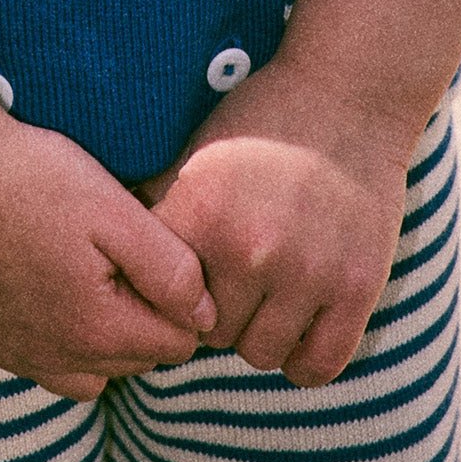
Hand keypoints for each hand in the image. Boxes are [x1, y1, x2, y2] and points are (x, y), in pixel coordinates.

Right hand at [0, 113, 216, 399]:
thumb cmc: (36, 178)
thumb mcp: (117, 211)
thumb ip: (171, 270)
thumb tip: (205, 317)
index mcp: (98, 332)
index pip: (179, 342)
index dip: (181, 297)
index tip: (155, 250)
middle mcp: (57, 360)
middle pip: (137, 359)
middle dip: (144, 316)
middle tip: (121, 251)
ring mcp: (17, 354)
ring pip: (93, 372)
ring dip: (105, 336)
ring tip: (91, 272)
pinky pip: (44, 363)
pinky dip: (58, 338)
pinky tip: (49, 286)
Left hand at [146, 68, 412, 388]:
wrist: (345, 94)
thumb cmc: (258, 121)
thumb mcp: (193, 152)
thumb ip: (153, 206)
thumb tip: (102, 253)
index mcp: (202, 212)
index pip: (161, 296)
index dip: (168, 290)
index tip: (180, 277)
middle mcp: (251, 249)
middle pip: (211, 334)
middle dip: (216, 314)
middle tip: (230, 284)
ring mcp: (309, 273)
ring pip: (260, 355)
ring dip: (258, 334)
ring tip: (265, 298)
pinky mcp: (357, 289)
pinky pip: (317, 367)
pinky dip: (303, 357)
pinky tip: (299, 323)